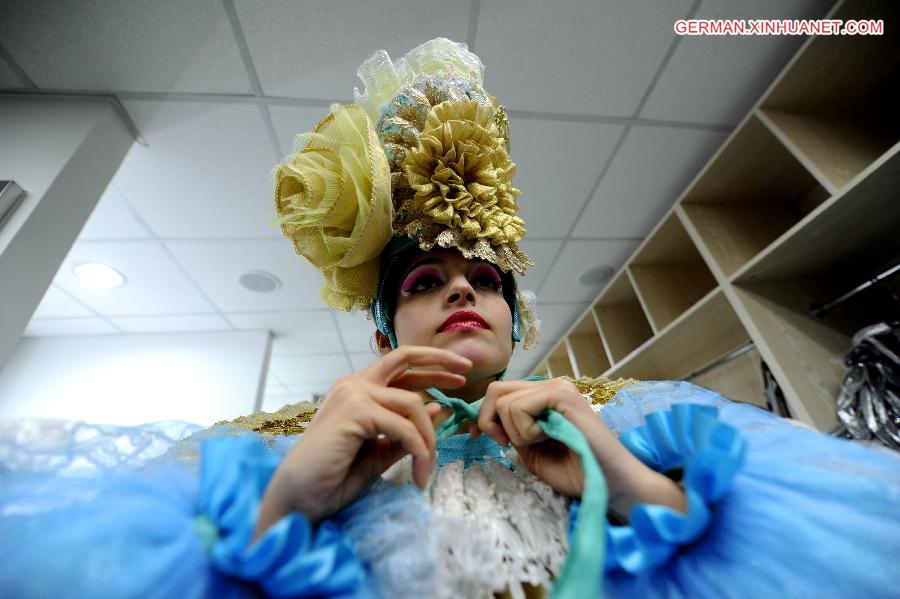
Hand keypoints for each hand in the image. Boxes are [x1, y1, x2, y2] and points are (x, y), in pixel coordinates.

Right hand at [255, 346, 471, 536]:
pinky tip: (419, 472)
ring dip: (429, 440)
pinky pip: (403, 427)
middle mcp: (353, 384)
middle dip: (438, 362)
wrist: (300, 498)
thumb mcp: (381, 452)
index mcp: (357, 391)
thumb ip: (408, 430)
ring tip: (427, 470)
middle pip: (403, 358)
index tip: (458, 378)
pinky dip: (418, 450)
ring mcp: (353, 394)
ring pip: (412, 405)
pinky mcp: (355, 411)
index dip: (430, 368)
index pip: (399, 368)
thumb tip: (442, 410)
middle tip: (466, 373)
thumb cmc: (334, 477)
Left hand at [476, 378, 685, 517]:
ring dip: (516, 432)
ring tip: (544, 442)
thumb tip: (487, 422)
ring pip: (504, 402)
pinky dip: (526, 431)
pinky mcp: (561, 394)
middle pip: (496, 390)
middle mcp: (550, 385)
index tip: (478, 436)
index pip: (498, 393)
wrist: (608, 484)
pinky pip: (519, 407)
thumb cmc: (576, 472)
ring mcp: (557, 387)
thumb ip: (511, 433)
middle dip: (489, 421)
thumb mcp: (531, 453)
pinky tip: (548, 437)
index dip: (482, 415)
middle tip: (507, 443)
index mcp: (542, 397)